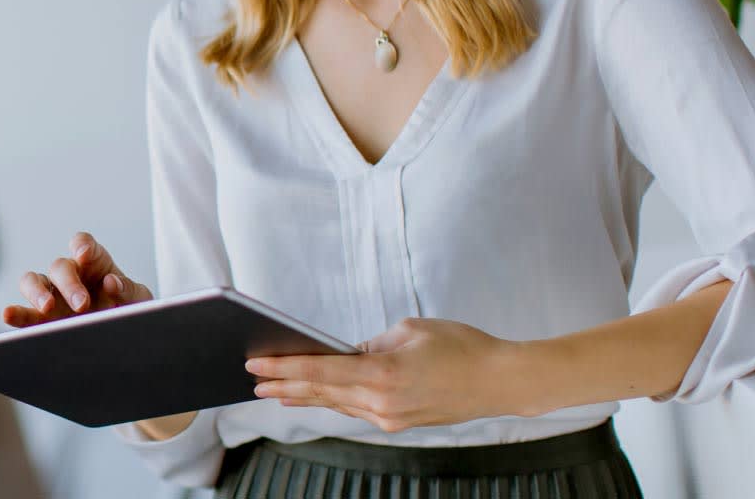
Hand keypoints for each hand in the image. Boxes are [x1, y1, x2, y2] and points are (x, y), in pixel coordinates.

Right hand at [2, 231, 152, 327]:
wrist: (122, 340)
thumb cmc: (130, 312)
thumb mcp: (139, 301)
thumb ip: (130, 290)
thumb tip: (110, 283)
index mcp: (94, 263)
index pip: (83, 244)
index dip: (81, 246)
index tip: (83, 254)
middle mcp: (70, 275)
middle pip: (60, 266)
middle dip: (69, 284)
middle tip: (82, 304)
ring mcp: (52, 296)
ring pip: (32, 281)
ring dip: (37, 292)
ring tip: (47, 307)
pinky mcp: (40, 319)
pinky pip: (23, 312)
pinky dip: (15, 312)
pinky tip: (8, 314)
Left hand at [246, 317, 522, 431]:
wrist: (501, 382)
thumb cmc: (461, 346)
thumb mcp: (410, 331)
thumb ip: (371, 344)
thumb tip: (345, 354)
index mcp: (382, 374)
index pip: (320, 370)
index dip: (283, 368)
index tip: (256, 365)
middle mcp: (382, 403)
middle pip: (322, 392)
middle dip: (284, 386)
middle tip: (253, 381)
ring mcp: (390, 418)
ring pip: (336, 404)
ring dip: (303, 397)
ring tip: (273, 392)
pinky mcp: (399, 423)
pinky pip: (356, 410)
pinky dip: (330, 402)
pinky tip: (313, 399)